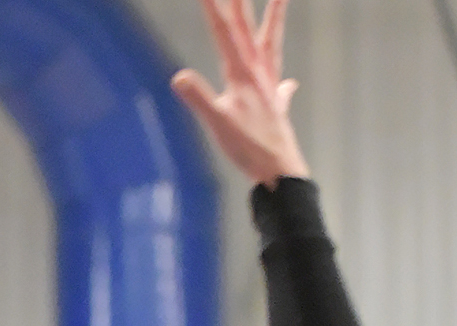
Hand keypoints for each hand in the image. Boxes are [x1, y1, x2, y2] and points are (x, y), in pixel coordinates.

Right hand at [171, 0, 309, 186]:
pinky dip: (282, 81)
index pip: (224, 32)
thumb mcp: (218, 123)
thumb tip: (178, 77)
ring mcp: (270, 86)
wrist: (280, 168)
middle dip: (239, 3)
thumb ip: (198, 98)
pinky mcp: (276, 105)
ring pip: (272, 42)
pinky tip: (288, 82)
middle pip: (247, 27)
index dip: (214, 6)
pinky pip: (280, 85)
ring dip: (275, 17)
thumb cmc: (250, 147)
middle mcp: (259, 73)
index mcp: (242, 73)